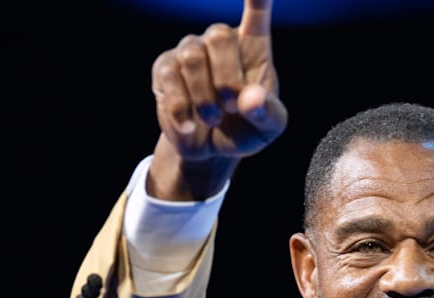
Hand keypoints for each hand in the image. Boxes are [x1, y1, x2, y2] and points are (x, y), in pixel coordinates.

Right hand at [148, 0, 286, 199]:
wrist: (212, 149)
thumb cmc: (246, 128)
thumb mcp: (268, 127)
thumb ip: (267, 112)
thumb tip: (250, 99)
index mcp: (253, 46)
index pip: (256, 11)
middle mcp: (220, 41)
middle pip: (219, 35)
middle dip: (226, 77)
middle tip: (232, 107)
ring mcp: (190, 51)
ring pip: (192, 57)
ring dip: (204, 96)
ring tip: (212, 119)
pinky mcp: (165, 67)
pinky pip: (169, 76)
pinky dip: (181, 107)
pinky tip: (189, 126)